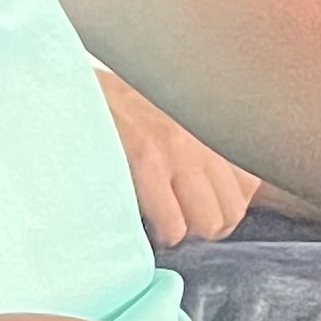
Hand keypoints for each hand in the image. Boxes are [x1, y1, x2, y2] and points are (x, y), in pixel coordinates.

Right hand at [96, 66, 256, 247]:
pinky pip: (174, 224)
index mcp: (208, 125)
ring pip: (209, 223)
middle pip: (232, 211)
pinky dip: (160, 235)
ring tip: (159, 223)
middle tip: (176, 221)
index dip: (220, 208)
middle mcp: (201, 135)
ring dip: (184, 232)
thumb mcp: (165, 117)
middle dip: (205, 227)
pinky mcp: (147, 159)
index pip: (249, 187)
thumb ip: (192, 145)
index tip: (192, 209)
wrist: (71, 86)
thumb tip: (209, 193)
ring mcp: (177, 148)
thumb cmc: (113, 109)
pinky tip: (142, 223)